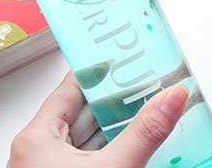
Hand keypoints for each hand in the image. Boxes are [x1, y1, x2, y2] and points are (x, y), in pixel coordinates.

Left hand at [7, 71, 188, 167]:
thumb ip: (145, 133)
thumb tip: (172, 97)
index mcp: (38, 138)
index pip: (71, 87)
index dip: (99, 69)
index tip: (125, 55)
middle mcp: (43, 151)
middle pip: (86, 110)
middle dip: (120, 98)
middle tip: (149, 80)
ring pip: (94, 135)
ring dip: (123, 124)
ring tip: (151, 106)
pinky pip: (98, 156)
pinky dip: (119, 147)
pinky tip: (142, 141)